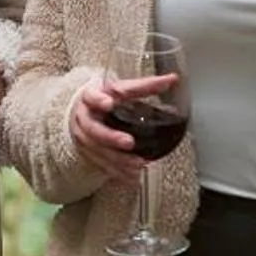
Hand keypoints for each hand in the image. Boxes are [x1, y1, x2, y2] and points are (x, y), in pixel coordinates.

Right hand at [68, 72, 172, 187]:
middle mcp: (84, 117)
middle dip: (111, 137)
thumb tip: (172, 79)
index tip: (110, 103)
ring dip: (118, 159)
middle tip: (129, 142)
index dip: (99, 100)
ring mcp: (84, 137)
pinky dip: (117, 171)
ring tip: (138, 164)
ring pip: (98, 150)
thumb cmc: (105, 98)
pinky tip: (133, 177)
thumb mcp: (121, 89)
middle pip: (93, 129)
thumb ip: (145, 86)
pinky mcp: (88, 152)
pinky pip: (102, 164)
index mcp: (91, 97)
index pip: (92, 96)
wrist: (83, 112)